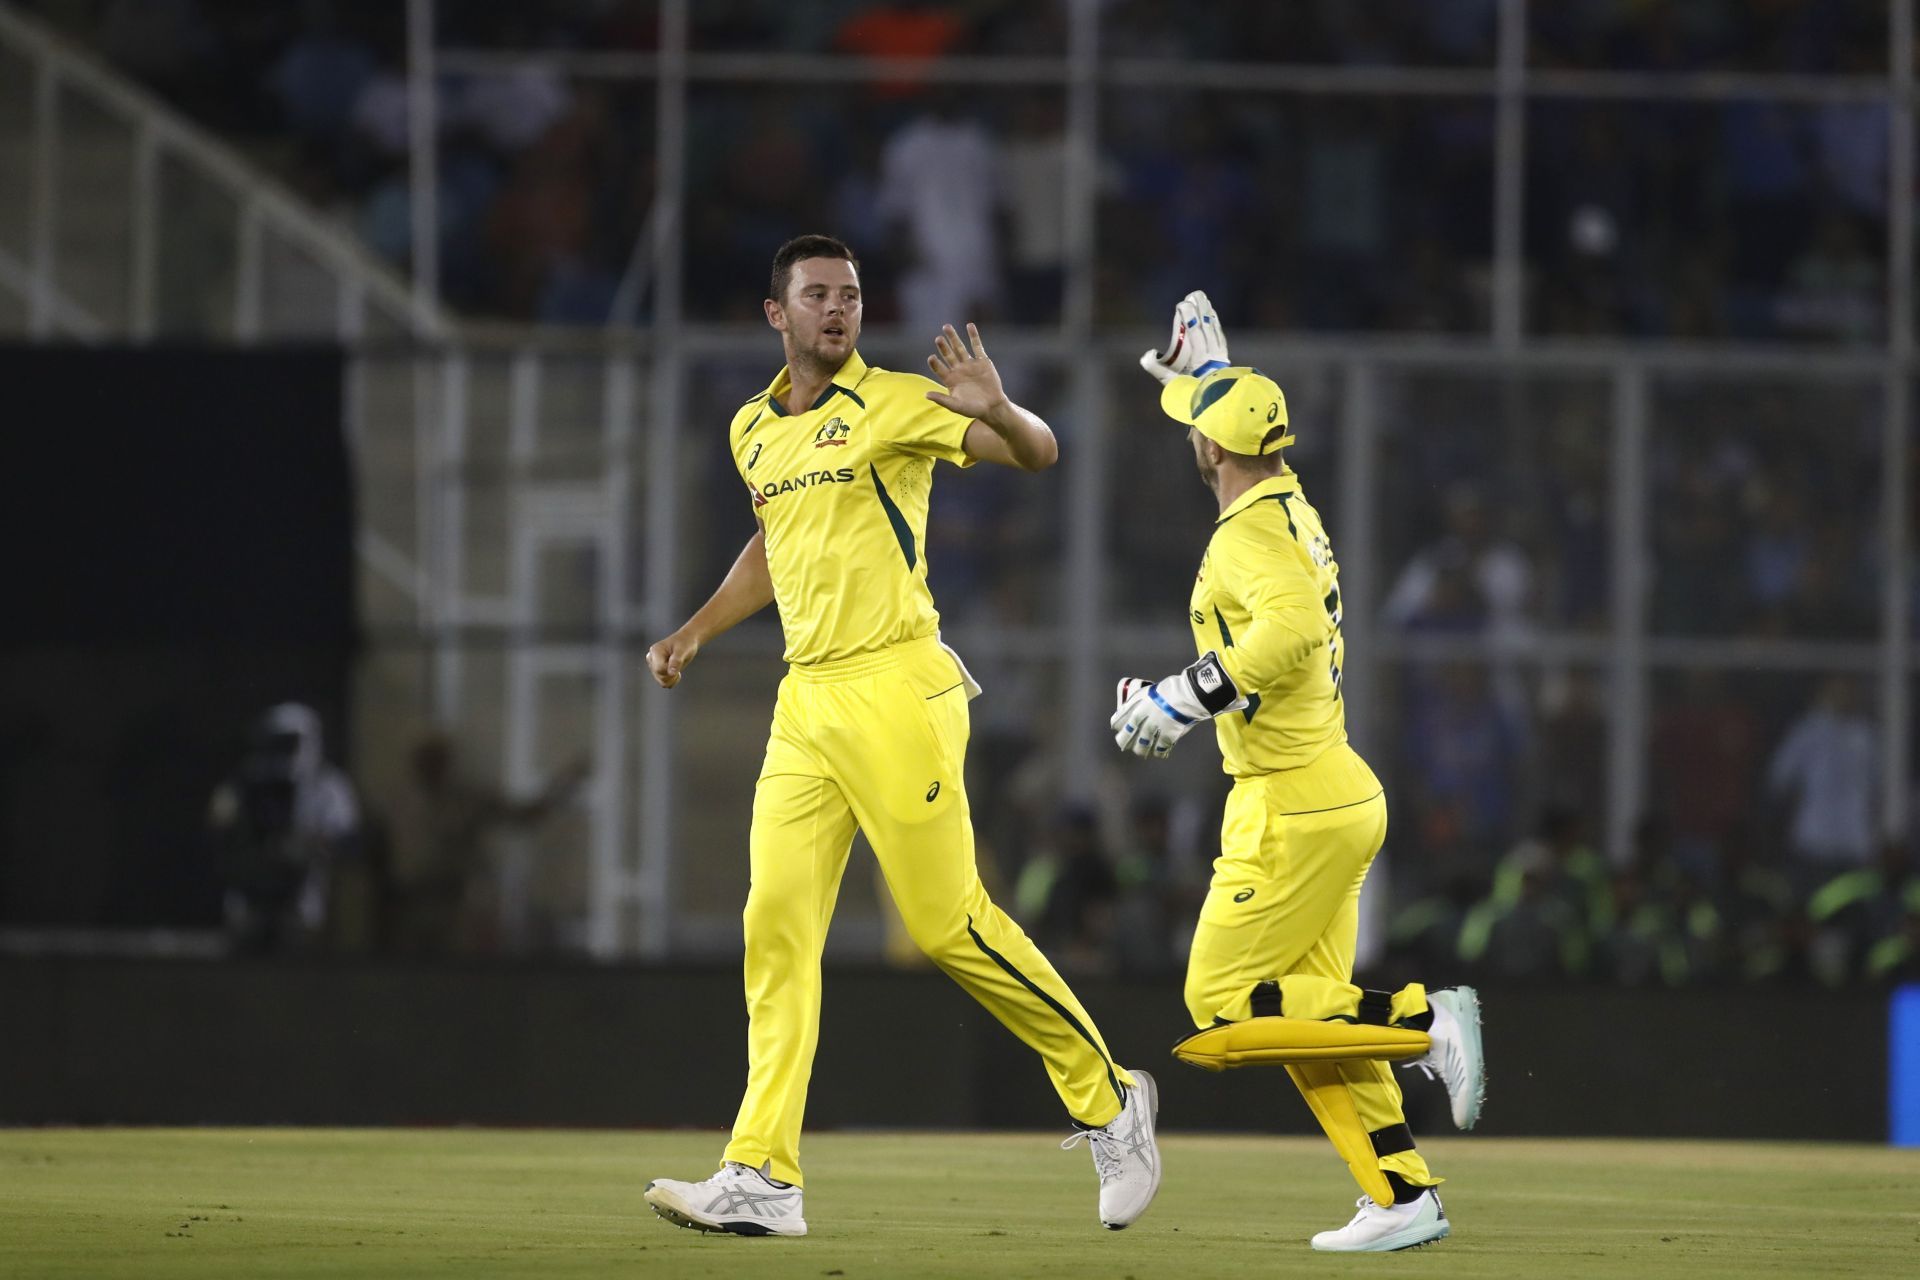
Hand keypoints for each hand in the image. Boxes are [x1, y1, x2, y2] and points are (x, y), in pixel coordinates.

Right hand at [646, 629, 699, 688]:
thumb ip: (676, 661)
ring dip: (672, 678)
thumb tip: (671, 673)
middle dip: (672, 674)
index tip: (679, 663)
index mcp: (655, 651)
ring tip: (678, 667)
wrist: (686, 641)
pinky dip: (672, 680)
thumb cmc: (685, 643)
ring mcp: (654, 665)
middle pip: (659, 676)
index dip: (670, 670)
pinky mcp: (658, 670)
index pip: (659, 669)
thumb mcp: (683, 651)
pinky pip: (663, 682)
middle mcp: (651, 658)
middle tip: (679, 664)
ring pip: (661, 681)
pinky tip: (676, 672)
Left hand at [926, 323, 1008, 419]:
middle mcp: (958, 369)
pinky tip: (969, 326)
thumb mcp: (956, 406)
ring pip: (960, 348)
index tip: (931, 357)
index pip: (939, 368)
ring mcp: (970, 364)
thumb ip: (942, 399)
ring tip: (946, 327)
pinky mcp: (982, 361)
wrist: (993, 407)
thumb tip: (926, 395)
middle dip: (943, 347)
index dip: (935, 363)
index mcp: (950, 379)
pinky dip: (974, 336)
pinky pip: (977, 346)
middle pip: (948, 355)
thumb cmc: (973, 409)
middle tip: (938, 338)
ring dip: (954, 338)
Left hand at [1109, 651, 1247, 758]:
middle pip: (1127, 736)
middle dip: (1124, 741)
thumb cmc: (1170, 689)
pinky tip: (1158, 753)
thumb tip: (1135, 710)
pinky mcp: (1166, 737)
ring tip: (1141, 752)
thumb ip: (1140, 702)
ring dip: (1140, 750)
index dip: (1117, 725)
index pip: (1118, 720)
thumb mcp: (1148, 691)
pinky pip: (1160, 749)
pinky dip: (1159, 752)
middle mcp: (1141, 719)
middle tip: (1123, 745)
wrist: (1186, 695)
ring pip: (1141, 746)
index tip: (1117, 728)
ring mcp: (1153, 729)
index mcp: (1135, 705)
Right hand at [1138, 290, 1230, 384]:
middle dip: (1199, 310)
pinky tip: (1211, 312)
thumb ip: (1156, 368)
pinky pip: (1219, 334)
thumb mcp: (1170, 384)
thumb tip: (1147, 354)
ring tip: (1201, 298)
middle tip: (1193, 294)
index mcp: (1199, 361)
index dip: (1189, 318)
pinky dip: (1215, 322)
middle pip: (1205, 327)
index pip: (1195, 334)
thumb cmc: (1188, 393)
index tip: (1183, 305)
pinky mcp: (1223, 355)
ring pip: (1213, 329)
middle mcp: (1211, 355)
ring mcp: (1219, 355)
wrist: (1212, 404)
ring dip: (1207, 312)